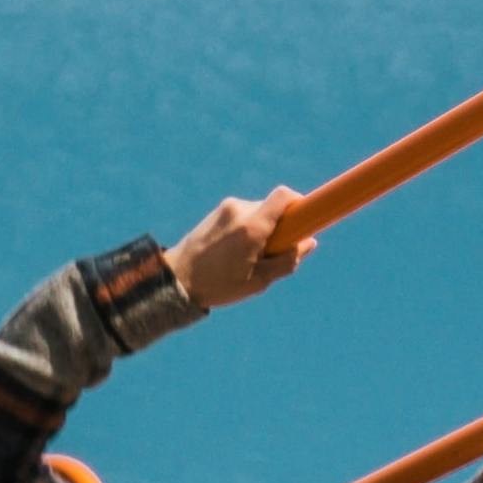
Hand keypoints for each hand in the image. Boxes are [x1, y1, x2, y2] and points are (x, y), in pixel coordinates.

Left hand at [164, 188, 311, 309]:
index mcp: (252, 227)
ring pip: (259, 212)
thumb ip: (287, 260)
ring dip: (262, 229)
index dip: (302, 203)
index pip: (285, 196)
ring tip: (248, 258)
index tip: (308, 218)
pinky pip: (244, 215)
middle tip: (274, 253)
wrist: (174, 280)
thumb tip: (309, 242)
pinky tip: (234, 253)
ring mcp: (226, 208)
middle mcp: (239, 210)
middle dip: (281, 226)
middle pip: (274, 208)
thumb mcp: (258, 281)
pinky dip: (248, 229)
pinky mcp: (217, 212)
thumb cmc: (218, 285)